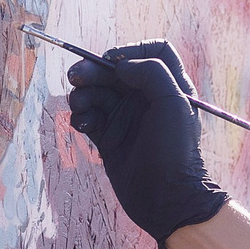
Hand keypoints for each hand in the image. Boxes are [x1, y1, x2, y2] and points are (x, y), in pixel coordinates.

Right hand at [63, 39, 228, 248]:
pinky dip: (81, 116)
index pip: (154, 51)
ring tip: (79, 106)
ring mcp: (126, 118)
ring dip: (82, 95)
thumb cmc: (175, 150)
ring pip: (96, 92)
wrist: (165, 198)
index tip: (114, 62)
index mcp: (170, 86)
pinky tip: (83, 126)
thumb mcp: (173, 103)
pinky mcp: (108, 138)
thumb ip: (150, 73)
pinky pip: (87, 116)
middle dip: (92, 71)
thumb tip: (120, 66)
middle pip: (114, 71)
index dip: (132, 50)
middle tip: (74, 77)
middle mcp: (147, 99)